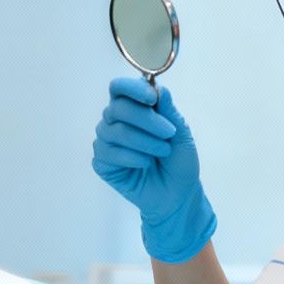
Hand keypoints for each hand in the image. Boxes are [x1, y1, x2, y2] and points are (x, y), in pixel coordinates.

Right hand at [92, 77, 214, 262]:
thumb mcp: (181, 134)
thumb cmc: (178, 161)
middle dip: (147, 120)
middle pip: (118, 108)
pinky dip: (133, 158)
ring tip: (163, 151)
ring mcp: (106, 142)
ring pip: (116, 131)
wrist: (178, 194)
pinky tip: (146, 164)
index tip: (152, 97)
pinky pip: (109, 153)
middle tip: (169, 133)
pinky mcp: (102, 162)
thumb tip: (160, 89)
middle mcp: (115, 121)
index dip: (132, 88)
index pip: (120, 88)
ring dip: (144, 141)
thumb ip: (169, 112)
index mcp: (133, 107)